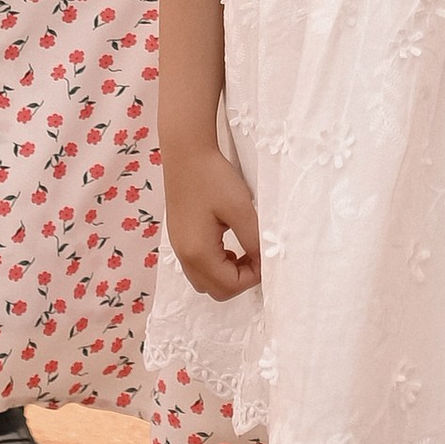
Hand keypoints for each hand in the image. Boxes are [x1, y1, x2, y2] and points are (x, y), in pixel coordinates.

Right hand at [165, 142, 260, 298]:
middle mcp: (184, 256)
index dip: (253, 277)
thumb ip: (254, 240)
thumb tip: (263, 262)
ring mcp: (179, 248)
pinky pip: (198, 267)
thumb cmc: (213, 178)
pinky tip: (229, 244)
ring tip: (244, 250)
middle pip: (216, 290)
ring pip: (206, 281)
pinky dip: (216, 265)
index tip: (266, 257)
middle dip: (240, 280)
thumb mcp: (241, 209)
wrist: (186, 153)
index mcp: (198, 253)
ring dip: (227, 274)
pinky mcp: (179, 238)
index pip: (229, 286)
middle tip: (256, 257)